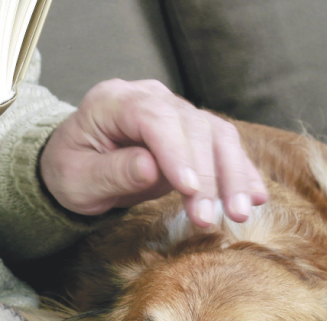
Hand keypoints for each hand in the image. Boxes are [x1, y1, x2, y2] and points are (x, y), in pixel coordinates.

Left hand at [40, 79, 266, 226]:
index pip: (153, 119)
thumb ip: (112, 172)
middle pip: (192, 126)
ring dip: (232, 175)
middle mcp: (149, 97)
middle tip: (212, 218)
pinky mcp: (192, 130)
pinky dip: (240, 172)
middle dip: (208, 174)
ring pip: (216, 134)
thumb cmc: (71, 171)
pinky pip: (223, 146)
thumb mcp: (77, 180)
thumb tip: (151, 168)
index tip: (189, 189)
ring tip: (239, 213)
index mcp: (112, 101)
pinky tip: (254, 198)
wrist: (76, 165)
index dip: (176, 153)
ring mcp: (174, 110)